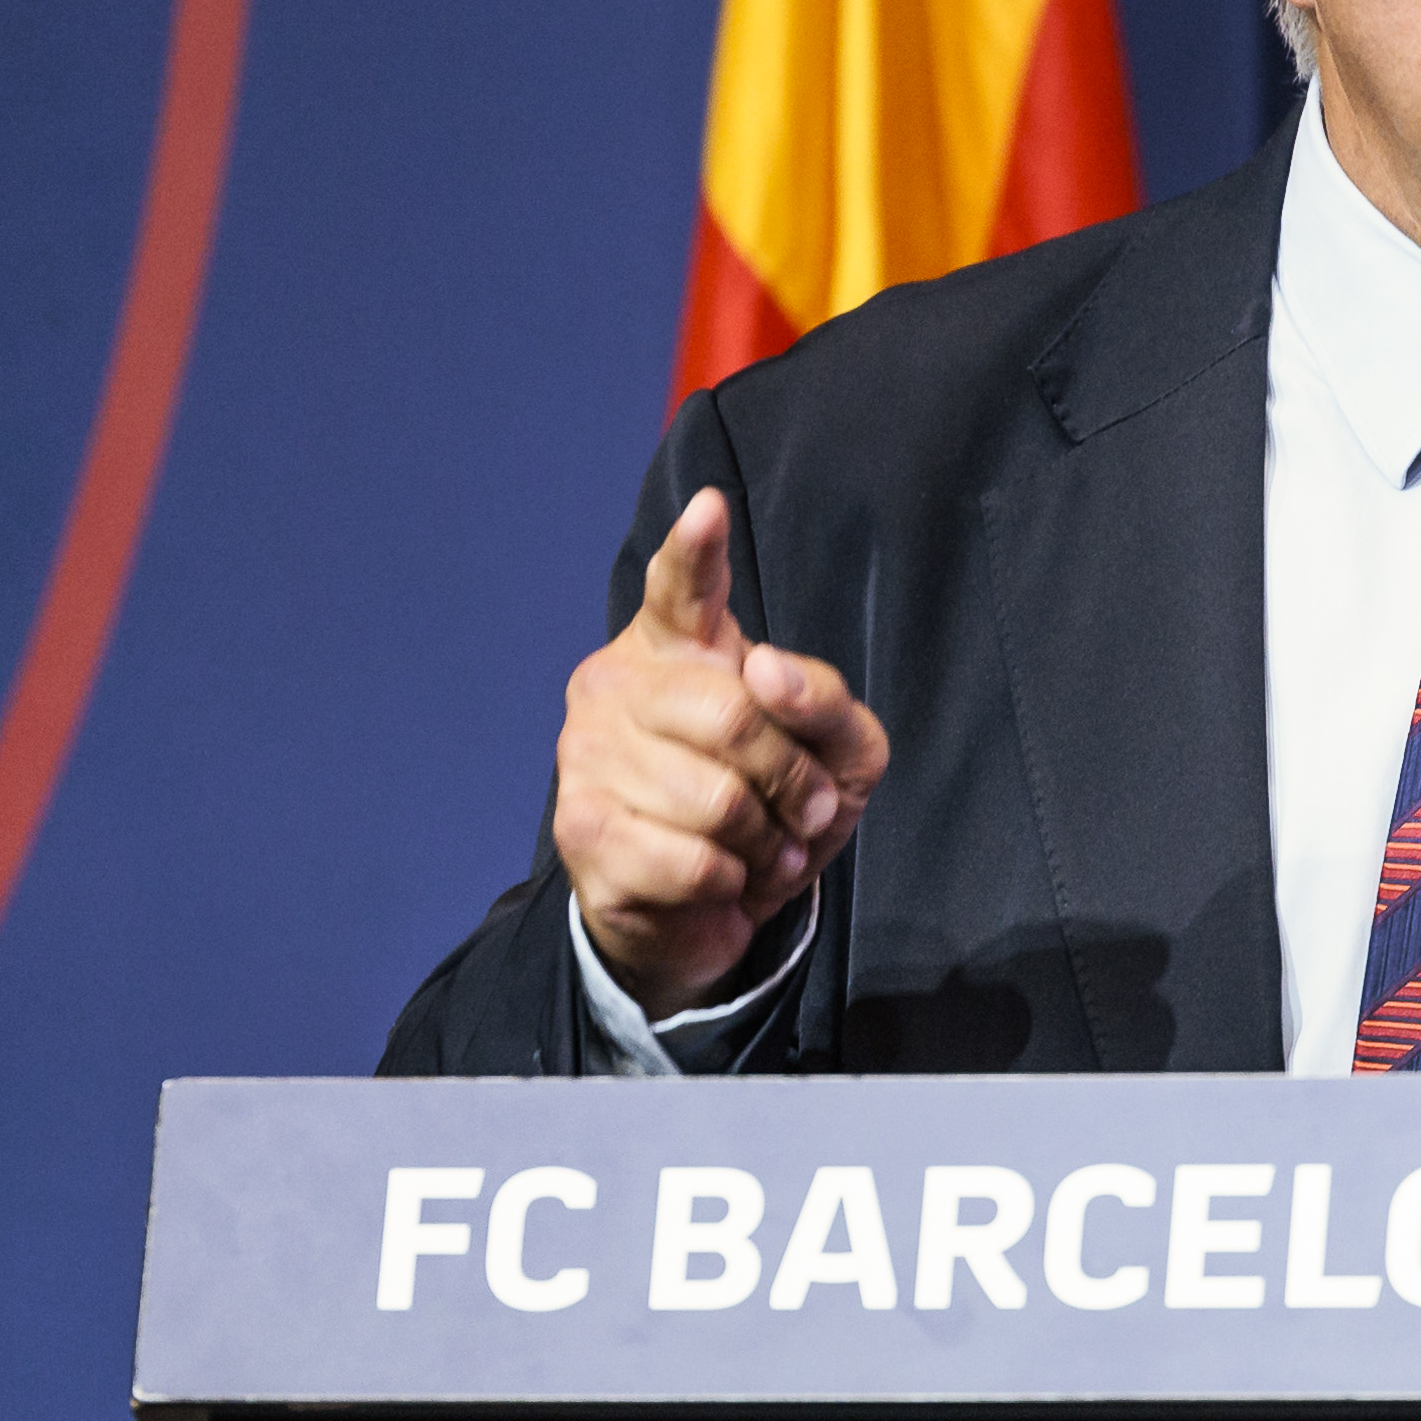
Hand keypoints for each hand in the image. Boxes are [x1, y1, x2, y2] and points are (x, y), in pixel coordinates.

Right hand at [549, 488, 889, 1013]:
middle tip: (802, 813)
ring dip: (764, 841)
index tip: (709, 509)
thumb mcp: (840, 752)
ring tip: (758, 847)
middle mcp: (618, 683)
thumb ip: (825, 700)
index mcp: (680, 644)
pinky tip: (719, 877)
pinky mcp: (580, 828)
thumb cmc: (774, 808)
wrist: (710, 910)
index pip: (682, 586)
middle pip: (732, 715)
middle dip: (791, 779)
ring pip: (715, 798)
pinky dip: (730, 880)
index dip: (694, 550)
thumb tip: (766, 669)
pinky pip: (690, 858)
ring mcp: (587, 753)